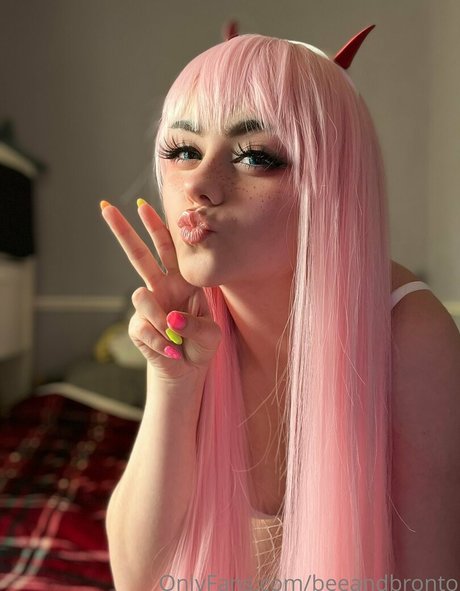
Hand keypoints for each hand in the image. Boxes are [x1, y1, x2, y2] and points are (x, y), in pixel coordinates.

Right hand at [100, 200, 221, 385]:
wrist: (189, 370)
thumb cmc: (203, 344)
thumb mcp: (211, 334)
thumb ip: (195, 324)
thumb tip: (169, 318)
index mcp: (184, 280)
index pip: (170, 250)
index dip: (157, 228)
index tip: (143, 206)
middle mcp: (163, 288)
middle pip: (139, 255)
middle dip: (123, 232)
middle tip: (106, 209)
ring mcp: (148, 306)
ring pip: (141, 297)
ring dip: (161, 321)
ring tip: (177, 339)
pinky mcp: (137, 326)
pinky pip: (143, 327)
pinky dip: (161, 342)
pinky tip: (171, 350)